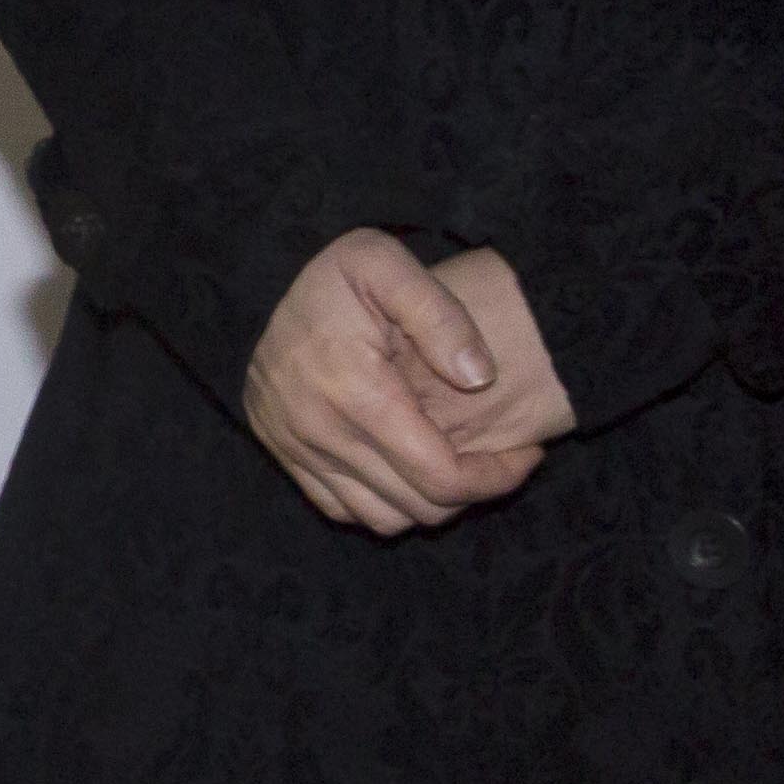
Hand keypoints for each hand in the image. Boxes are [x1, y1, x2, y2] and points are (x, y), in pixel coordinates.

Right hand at [243, 228, 565, 531]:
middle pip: (419, 506)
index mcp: (355, 392)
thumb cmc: (334, 279)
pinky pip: (343, 509)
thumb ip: (440, 316)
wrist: (257, 286)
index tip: (527, 453)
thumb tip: (479, 378)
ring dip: (428, 502)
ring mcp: (296, 449)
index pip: (442, 476)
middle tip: (497, 457)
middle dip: (472, 490)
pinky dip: (382, 501)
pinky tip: (403, 466)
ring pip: (384, 519)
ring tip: (451, 462)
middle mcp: (319, 432)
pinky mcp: (282, 455)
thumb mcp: (385, 264)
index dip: (496, 478)